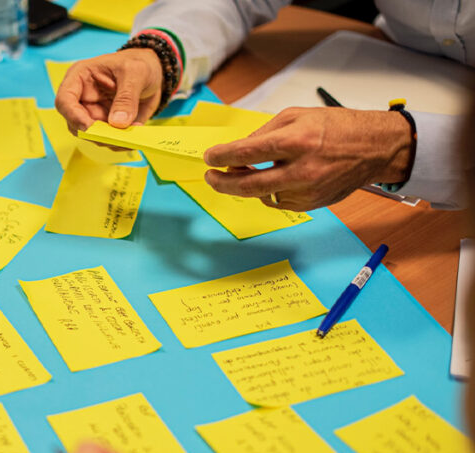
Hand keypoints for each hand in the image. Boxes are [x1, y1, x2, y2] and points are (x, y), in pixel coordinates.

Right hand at [55, 48, 163, 134]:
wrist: (155, 71)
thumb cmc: (140, 63)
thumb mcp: (136, 73)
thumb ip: (126, 97)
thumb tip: (117, 123)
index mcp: (80, 78)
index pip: (64, 100)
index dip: (74, 116)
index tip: (91, 128)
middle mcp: (82, 99)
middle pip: (76, 124)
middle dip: (96, 134)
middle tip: (118, 137)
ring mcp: (94, 114)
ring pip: (92, 136)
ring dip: (110, 141)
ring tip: (131, 136)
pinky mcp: (106, 125)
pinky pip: (108, 140)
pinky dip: (120, 143)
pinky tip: (135, 135)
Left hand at [202, 107, 411, 211]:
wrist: (375, 148)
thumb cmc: (335, 127)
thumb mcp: (297, 116)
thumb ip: (264, 133)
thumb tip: (237, 151)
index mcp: (296, 141)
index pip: (246, 153)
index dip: (221, 156)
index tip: (210, 157)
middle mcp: (302, 169)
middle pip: (249, 185)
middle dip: (222, 183)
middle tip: (211, 177)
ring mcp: (308, 190)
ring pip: (262, 196)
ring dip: (247, 186)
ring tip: (244, 172)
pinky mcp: (313, 204)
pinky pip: (279, 202)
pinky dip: (269, 192)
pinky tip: (273, 179)